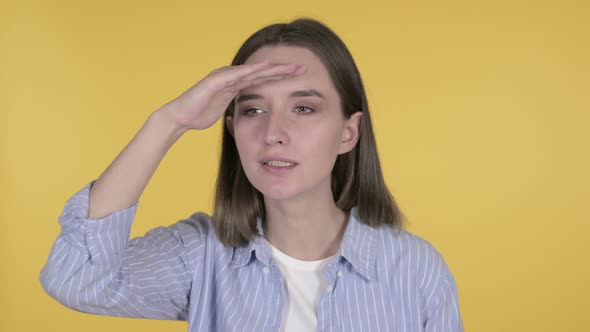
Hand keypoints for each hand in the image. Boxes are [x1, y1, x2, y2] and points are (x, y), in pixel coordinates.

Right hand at [164, 61, 304, 130]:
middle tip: (302, 68)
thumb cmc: (200, 114)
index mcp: (237, 85)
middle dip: (282, 70)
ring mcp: (223, 77)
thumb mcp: (226, 110)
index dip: (281, 78)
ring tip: (288, 66)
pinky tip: (264, 68)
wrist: (180, 116)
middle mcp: (232, 77)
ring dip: (271, 68)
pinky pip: (235, 75)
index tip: (300, 79)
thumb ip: (238, 107)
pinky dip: (250, 71)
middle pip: (262, 72)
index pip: (263, 79)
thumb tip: (252, 113)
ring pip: (252, 70)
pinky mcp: (215, 81)